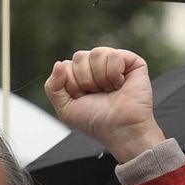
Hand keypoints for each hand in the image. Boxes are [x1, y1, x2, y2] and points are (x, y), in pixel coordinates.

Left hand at [44, 47, 166, 162]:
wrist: (120, 130)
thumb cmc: (96, 122)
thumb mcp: (65, 109)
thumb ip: (52, 87)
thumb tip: (59, 64)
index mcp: (80, 75)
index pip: (65, 66)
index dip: (72, 85)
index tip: (83, 98)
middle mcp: (95, 66)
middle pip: (79, 57)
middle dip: (85, 81)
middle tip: (97, 95)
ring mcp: (113, 62)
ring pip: (96, 54)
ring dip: (100, 78)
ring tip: (109, 90)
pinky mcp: (131, 61)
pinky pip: (114, 56)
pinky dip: (114, 74)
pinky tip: (120, 84)